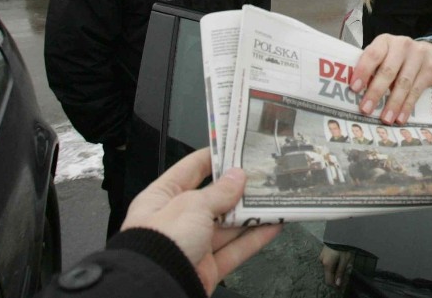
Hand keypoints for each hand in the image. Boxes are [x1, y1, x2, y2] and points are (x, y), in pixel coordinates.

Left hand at [121, 148, 281, 295]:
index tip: (237, 148)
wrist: (155, 290)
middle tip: (264, 175)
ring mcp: (193, 245)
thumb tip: (238, 176)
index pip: (190, 170)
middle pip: (213, 199)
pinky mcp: (207, 268)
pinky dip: (255, 239)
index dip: (214, 157)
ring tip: (275, 198)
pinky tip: (273, 226)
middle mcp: (177, 221)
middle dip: (239, 188)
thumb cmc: (162, 242)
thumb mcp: (192, 206)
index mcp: (162, 198)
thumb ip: (219, 192)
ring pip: (228, 226)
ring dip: (252, 213)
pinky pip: (234, 250)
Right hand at [319, 245, 354, 286]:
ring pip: (327, 266)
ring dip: (333, 267)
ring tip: (341, 263)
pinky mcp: (323, 251)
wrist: (339, 232)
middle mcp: (322, 261)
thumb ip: (340, 272)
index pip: (328, 280)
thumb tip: (337, 284)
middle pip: (327, 273)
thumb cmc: (343, 247)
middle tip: (342, 272)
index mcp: (327, 264)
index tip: (340, 284)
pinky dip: (331, 262)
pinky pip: (327, 260)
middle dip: (334, 275)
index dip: (334, 284)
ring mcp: (321, 255)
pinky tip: (337, 258)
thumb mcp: (344, 260)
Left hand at [350, 34, 431, 123]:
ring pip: (403, 83)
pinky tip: (400, 117)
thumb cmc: (400, 58)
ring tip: (385, 118)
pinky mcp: (430, 69)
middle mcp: (402, 45)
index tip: (354, 88)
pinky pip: (416, 90)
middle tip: (366, 109)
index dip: (363, 71)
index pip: (373, 54)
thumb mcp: (386, 55)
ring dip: (393, 103)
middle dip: (375, 92)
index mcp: (385, 41)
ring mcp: (418, 56)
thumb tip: (355, 93)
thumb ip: (372, 68)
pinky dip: (407, 106)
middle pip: (387, 70)